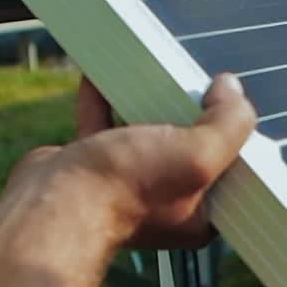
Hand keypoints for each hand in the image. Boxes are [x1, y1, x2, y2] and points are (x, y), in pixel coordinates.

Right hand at [0, 73, 255, 251]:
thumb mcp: (198, 155)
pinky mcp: (92, 166)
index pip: (231, 170)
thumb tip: (231, 90)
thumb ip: (228, 123)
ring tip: (158, 71)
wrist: (52, 203)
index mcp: (200, 215)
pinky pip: (104, 124)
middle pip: (189, 146)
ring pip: (145, 132)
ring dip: (148, 99)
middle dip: (191, 113)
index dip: (234, 137)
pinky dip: (104, 97)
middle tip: (198, 83)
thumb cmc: (124, 190)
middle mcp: (166, 202)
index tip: (233, 108)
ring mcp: (127, 184)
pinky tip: (105, 72)